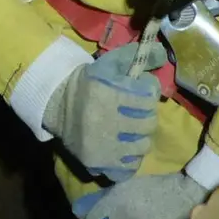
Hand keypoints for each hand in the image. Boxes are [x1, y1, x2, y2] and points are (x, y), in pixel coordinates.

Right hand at [42, 41, 166, 181]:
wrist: (58, 105)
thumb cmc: (89, 83)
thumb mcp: (109, 64)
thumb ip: (134, 57)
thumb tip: (161, 53)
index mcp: (109, 94)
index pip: (148, 100)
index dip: (149, 97)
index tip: (143, 96)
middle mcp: (105, 121)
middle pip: (148, 124)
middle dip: (148, 118)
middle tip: (140, 115)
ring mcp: (101, 145)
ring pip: (142, 146)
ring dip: (141, 137)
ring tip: (133, 131)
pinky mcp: (97, 161)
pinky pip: (129, 165)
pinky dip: (131, 157)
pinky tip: (125, 147)